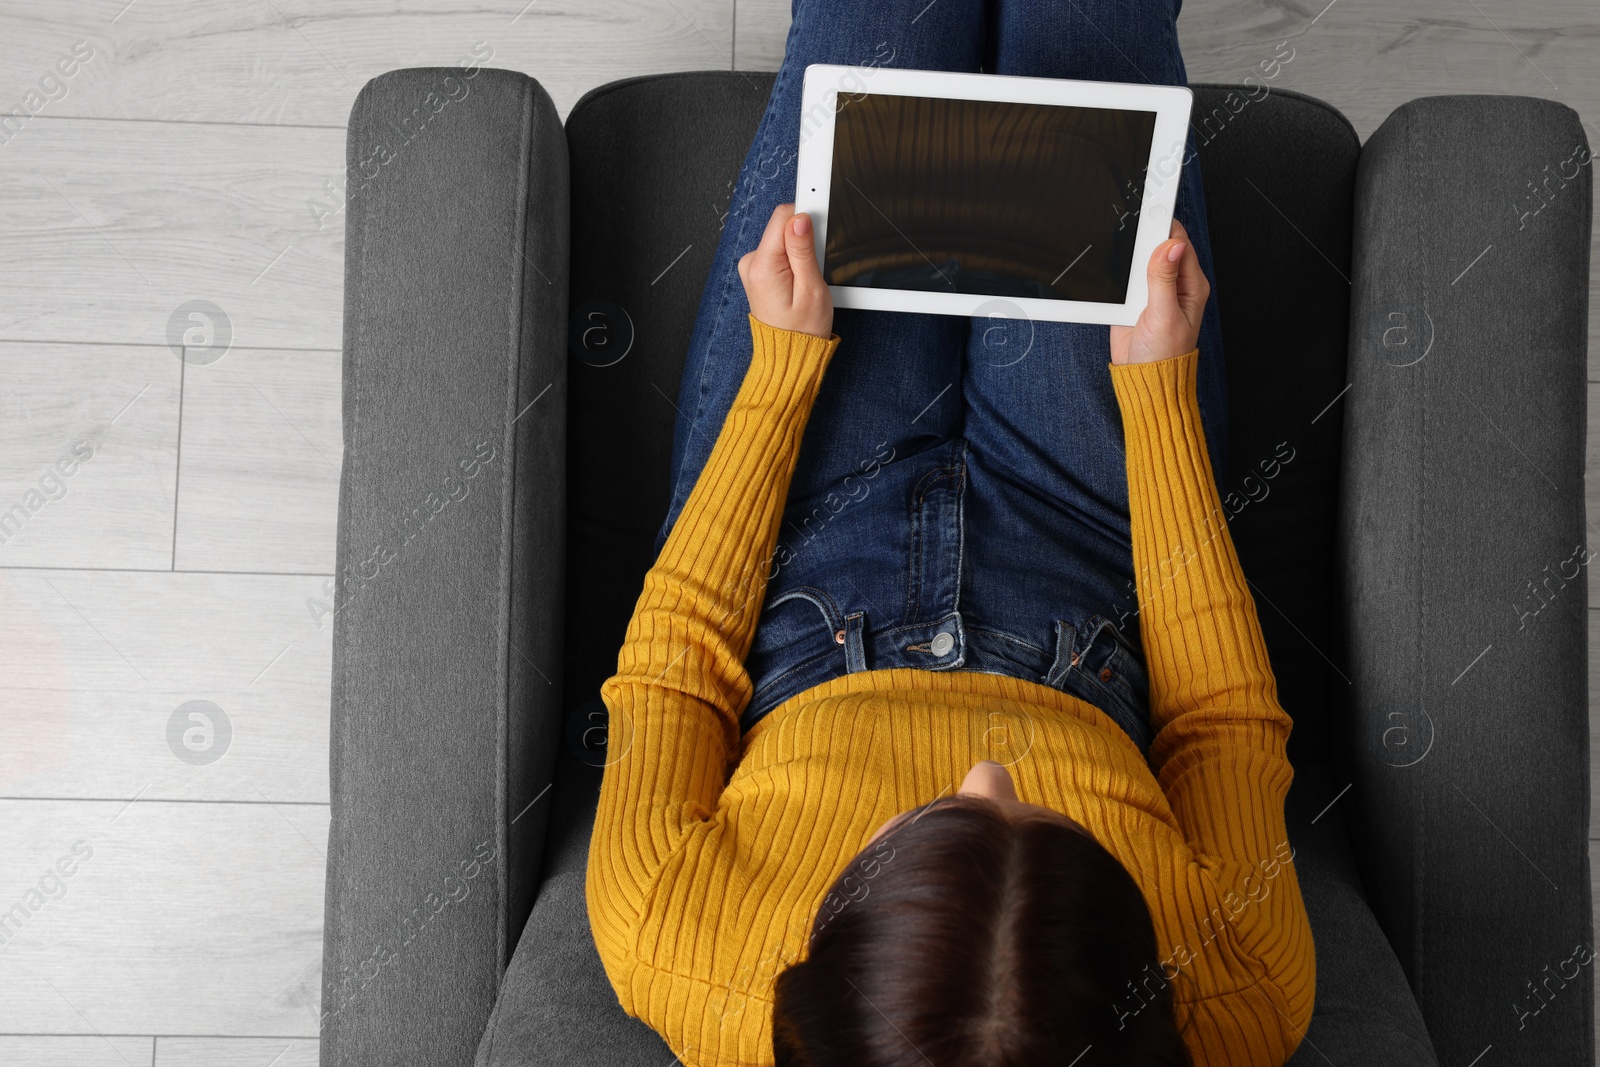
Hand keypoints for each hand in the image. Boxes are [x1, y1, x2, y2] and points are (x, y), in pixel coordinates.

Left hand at [738, 203, 833, 338]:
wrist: (790, 352)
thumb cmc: (802, 328)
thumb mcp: (811, 288)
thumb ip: (803, 250)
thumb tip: (800, 218)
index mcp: (762, 266)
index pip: (782, 217)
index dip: (806, 219)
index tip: (820, 231)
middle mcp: (751, 264)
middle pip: (782, 226)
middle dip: (803, 240)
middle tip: (813, 268)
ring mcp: (753, 267)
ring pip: (782, 238)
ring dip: (798, 252)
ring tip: (805, 279)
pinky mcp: (758, 270)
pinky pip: (778, 251)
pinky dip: (792, 260)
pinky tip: (797, 280)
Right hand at [1109, 218, 1209, 365]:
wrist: (1142, 377)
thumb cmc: (1164, 355)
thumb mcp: (1165, 316)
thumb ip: (1164, 280)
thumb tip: (1171, 246)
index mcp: (1190, 285)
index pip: (1180, 243)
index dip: (1165, 224)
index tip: (1151, 206)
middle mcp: (1173, 283)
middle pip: (1158, 245)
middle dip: (1144, 236)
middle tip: (1128, 223)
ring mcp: (1152, 289)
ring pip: (1138, 258)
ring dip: (1127, 254)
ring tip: (1118, 249)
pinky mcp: (1133, 298)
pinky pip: (1124, 275)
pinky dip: (1116, 271)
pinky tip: (1111, 271)